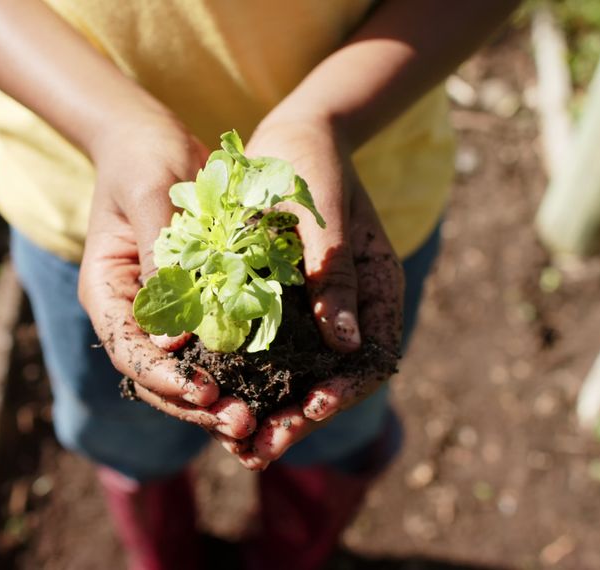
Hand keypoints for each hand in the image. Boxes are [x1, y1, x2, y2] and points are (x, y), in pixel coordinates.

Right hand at [77, 115, 256, 440]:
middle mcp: (130, 312)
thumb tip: (169, 341)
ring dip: (218, 400)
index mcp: (105, 291)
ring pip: (184, 374)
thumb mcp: (152, 197)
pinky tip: (271, 389)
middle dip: (196, 405)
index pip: (128, 351)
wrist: (155, 140)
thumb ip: (161, 263)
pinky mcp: (193, 307)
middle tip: (242, 424)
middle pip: (155, 378)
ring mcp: (161, 314)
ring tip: (259, 421)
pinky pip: (211, 350)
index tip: (206, 392)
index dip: (164, 379)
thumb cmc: (146, 158)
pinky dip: (237, 373)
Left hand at [215, 115, 405, 469]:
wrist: (292, 134)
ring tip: (239, 445)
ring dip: (273, 412)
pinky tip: (223, 403)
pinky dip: (253, 382)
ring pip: (304, 377)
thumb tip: (348, 345)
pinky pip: (275, 356)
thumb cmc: (311, 160)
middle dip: (298, 418)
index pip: (371, 358)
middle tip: (258, 449)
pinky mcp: (287, 307)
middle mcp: (352, 309)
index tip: (307, 409)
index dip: (341, 390)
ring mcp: (319, 311)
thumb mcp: (322, 210)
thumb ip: (334, 272)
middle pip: (335, 381)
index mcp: (376, 288)